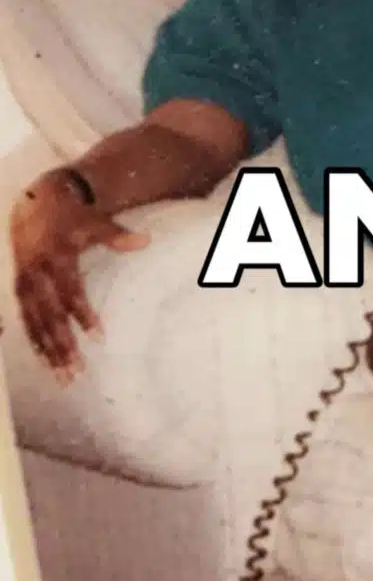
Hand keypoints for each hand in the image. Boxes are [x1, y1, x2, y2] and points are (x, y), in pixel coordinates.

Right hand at [9, 170, 148, 383]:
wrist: (36, 203)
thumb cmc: (73, 216)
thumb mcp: (94, 221)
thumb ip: (117, 235)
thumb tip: (146, 241)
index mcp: (57, 258)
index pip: (71, 293)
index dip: (83, 315)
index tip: (99, 337)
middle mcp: (37, 274)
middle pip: (49, 316)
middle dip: (62, 345)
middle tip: (77, 371)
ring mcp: (25, 283)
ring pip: (34, 324)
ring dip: (47, 351)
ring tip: (63, 376)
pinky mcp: (19, 288)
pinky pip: (25, 320)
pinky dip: (34, 341)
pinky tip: (46, 361)